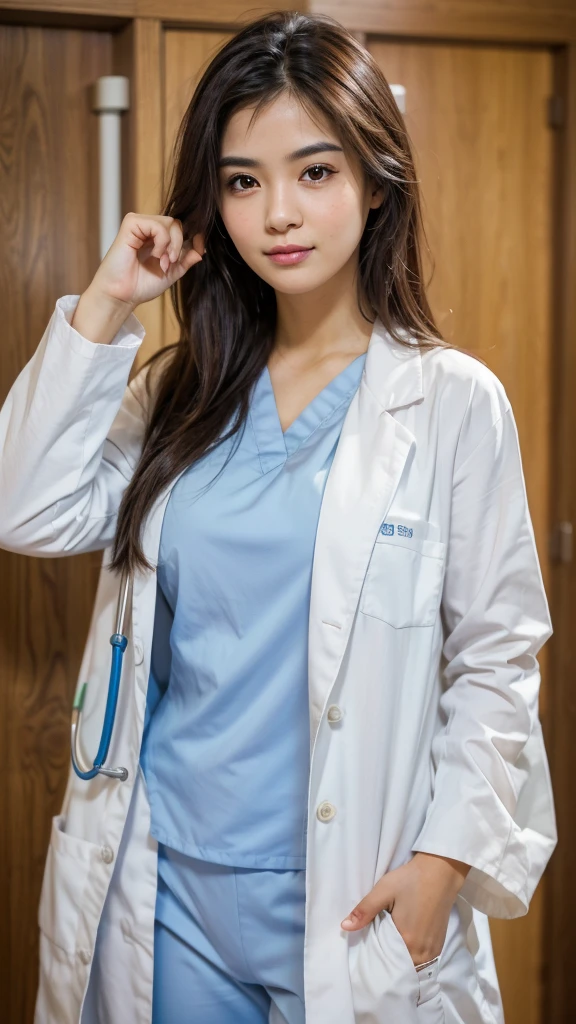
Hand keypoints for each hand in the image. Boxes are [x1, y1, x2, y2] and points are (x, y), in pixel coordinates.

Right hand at [89, 212, 204, 311]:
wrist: (122, 295)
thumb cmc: (141, 286)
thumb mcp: (172, 273)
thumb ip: (186, 260)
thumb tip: (202, 249)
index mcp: (156, 239)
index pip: (180, 229)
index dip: (194, 237)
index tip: (200, 250)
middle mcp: (148, 229)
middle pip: (177, 224)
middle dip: (179, 246)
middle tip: (169, 264)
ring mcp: (140, 225)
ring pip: (171, 223)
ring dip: (172, 245)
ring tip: (162, 263)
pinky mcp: (131, 223)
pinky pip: (158, 225)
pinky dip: (162, 242)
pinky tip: (154, 255)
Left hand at [340, 853, 469, 966]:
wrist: (440, 871)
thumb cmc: (411, 879)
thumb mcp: (383, 891)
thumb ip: (364, 911)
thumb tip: (344, 927)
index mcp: (408, 941)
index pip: (388, 964)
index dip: (377, 963)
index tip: (367, 959)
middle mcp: (423, 951)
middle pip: (402, 968)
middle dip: (389, 964)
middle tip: (376, 953)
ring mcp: (433, 949)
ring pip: (413, 966)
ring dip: (402, 961)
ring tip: (388, 949)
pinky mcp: (439, 943)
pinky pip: (423, 960)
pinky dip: (412, 957)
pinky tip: (403, 944)